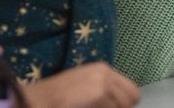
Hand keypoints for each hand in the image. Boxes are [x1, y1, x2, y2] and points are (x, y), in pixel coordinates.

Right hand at [21, 61, 139, 106]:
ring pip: (121, 107)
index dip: (125, 104)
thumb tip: (124, 103)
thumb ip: (104, 89)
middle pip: (131, 100)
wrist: (40, 99)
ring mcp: (103, 83)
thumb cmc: (58, 95)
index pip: (132, 91)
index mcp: (104, 69)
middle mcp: (106, 73)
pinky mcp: (99, 94)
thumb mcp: (85, 85)